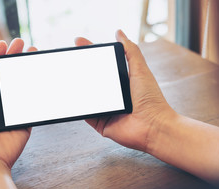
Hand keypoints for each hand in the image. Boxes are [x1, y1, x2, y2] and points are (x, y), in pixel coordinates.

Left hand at [0, 39, 37, 169]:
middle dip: (15, 59)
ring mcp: (11, 109)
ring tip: (34, 56)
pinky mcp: (24, 118)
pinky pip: (31, 102)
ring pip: (21, 85)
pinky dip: (37, 90)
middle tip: (23, 45)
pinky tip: (41, 78)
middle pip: (8, 75)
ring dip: (28, 71)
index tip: (5, 44)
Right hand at [75, 30, 173, 150]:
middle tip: (67, 58)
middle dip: (79, 69)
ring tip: (65, 75)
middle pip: (92, 79)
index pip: (103, 64)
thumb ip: (130, 51)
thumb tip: (119, 33)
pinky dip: (78, 106)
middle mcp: (113, 95)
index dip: (91, 53)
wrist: (153, 126)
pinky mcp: (100, 122)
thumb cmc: (151, 99)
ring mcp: (106, 109)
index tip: (79, 43)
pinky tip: (69, 96)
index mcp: (122, 80)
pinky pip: (85, 114)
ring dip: (76, 87)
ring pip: (87, 96)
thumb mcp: (140, 70)